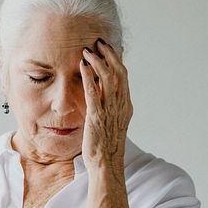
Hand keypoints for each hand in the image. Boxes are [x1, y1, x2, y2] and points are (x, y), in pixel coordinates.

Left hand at [80, 38, 132, 169]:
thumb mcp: (110, 123)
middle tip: (99, 43)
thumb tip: (101, 94)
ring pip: (108, 79)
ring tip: (88, 50)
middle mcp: (121, 105)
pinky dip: (89, 76)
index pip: (124, 77)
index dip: (116, 60)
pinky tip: (82, 66)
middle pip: (119, 73)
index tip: (108, 49)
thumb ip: (108, 107)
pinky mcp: (97, 117)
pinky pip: (94, 92)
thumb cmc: (105, 146)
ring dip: (98, 62)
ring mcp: (110, 110)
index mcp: (125, 106)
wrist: (106, 164)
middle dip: (109, 55)